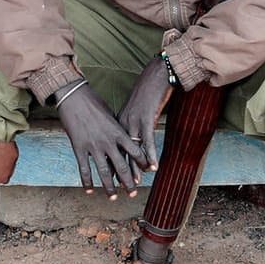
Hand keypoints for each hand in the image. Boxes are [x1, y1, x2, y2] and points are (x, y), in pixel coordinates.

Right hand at [56, 83, 148, 197]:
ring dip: (109, 187)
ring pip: (104, 172)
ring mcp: (93, 146)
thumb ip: (117, 130)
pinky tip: (89, 191)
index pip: (135, 151)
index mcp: (118, 131)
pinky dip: (87, 181)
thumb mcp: (111, 115)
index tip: (146, 172)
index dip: (142, 163)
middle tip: (133, 193)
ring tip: (113, 198)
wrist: (74, 97)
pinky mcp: (79, 147)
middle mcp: (108, 141)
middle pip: (122, 167)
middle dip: (128, 182)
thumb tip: (124, 140)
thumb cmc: (93, 103)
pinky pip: (84, 168)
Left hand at [116, 59, 174, 174]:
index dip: (111, 163)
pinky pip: (147, 141)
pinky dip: (149, 155)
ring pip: (132, 150)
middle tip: (119, 188)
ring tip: (136, 184)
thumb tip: (128, 134)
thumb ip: (129, 121)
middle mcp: (123, 123)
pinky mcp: (146, 118)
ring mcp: (134, 121)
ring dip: (134, 168)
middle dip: (119, 172)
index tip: (109, 178)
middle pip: (119, 152)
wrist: (155, 75)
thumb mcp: (133, 109)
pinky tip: (152, 167)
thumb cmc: (146, 91)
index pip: (112, 147)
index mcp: (118, 121)